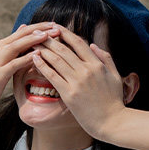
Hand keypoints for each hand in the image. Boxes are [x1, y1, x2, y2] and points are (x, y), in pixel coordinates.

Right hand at [0, 23, 60, 110]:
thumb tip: (25, 28)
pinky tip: (37, 55)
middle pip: (22, 34)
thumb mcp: (6, 59)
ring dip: (34, 40)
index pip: (25, 31)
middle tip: (57, 27)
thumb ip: (16, 45)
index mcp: (4, 44)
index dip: (40, 27)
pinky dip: (25, 58)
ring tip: (49, 36)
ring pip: (18, 45)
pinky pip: (14, 64)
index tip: (55, 24)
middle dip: (40, 30)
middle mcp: (1, 48)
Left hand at [30, 24, 127, 138]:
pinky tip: (34, 58)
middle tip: (38, 32)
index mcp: (97, 64)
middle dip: (50, 38)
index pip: (78, 43)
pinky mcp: (69, 94)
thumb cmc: (114, 101)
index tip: (56, 27)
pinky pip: (53, 76)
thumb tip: (93, 45)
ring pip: (56, 60)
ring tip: (32, 43)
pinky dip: (42, 65)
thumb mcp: (115, 76)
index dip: (65, 33)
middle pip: (64, 49)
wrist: (113, 122)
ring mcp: (77, 82)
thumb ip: (106, 58)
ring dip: (43, 49)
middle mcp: (86, 70)